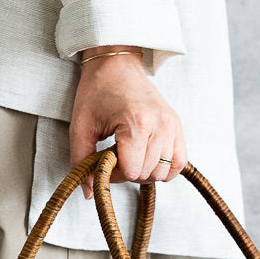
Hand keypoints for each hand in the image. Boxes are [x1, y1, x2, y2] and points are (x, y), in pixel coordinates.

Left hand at [69, 47, 185, 198]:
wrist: (117, 64)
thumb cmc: (97, 92)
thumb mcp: (80, 127)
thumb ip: (81, 162)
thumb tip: (90, 194)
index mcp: (136, 123)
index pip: (132, 172)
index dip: (115, 174)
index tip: (105, 160)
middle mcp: (159, 124)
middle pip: (147, 174)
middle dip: (128, 172)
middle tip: (115, 156)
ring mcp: (171, 124)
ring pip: (163, 172)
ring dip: (145, 171)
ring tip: (131, 155)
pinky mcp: (177, 125)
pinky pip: (179, 163)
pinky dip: (164, 169)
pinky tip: (148, 160)